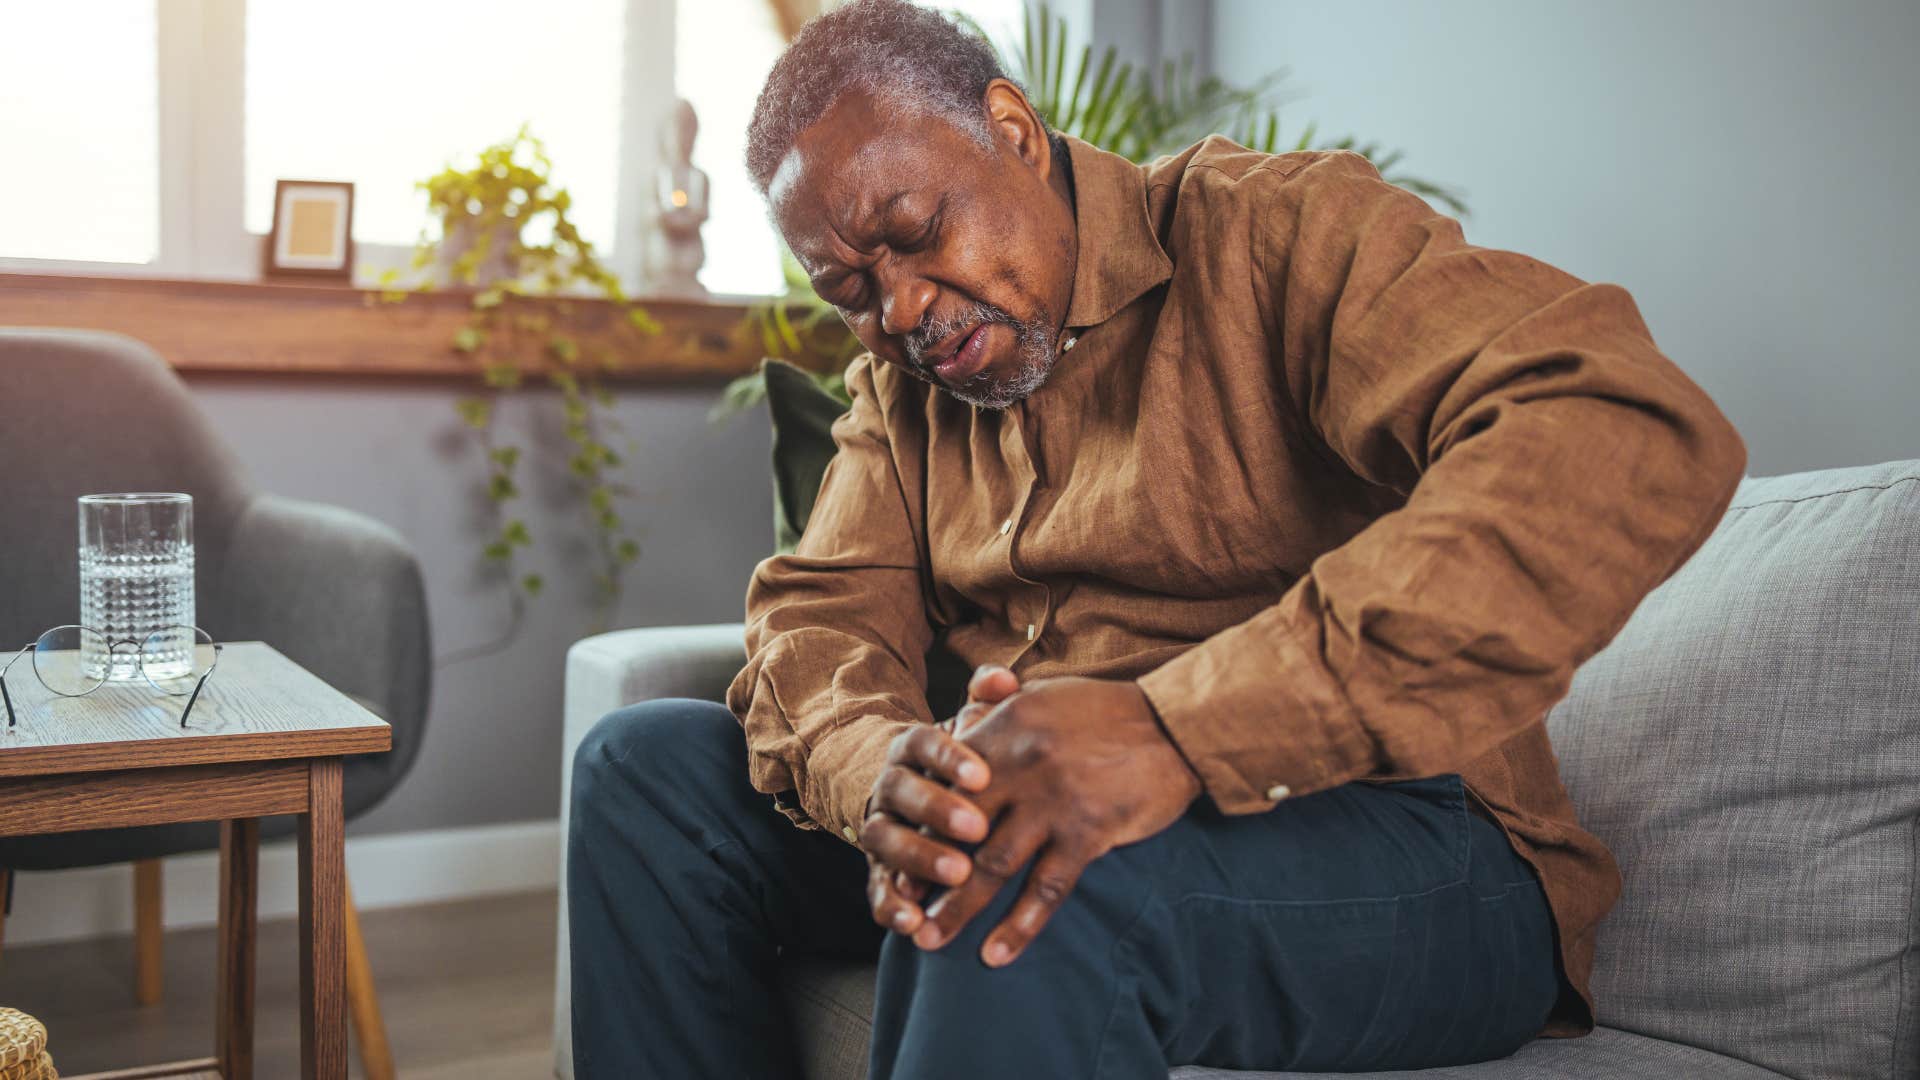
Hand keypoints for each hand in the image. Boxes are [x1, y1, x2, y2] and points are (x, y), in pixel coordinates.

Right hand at [862, 665, 1020, 935]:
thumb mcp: (972, 729)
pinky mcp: (877, 869)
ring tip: (958, 875)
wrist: (909, 790)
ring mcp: (878, 827)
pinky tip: (915, 923)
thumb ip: (986, 702)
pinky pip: (876, 889)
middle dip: (937, 810)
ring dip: (919, 857)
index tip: (982, 775)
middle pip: (902, 792)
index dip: (949, 759)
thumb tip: (1003, 678)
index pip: (923, 743)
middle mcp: (887, 784)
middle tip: (978, 829)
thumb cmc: (960, 762)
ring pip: (885, 840)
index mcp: (910, 747)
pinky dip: (891, 906)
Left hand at [916, 676, 1201, 967]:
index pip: (943, 783)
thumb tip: (958, 727)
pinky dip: (1019, 925)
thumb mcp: (1041, 694)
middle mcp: (1020, 765)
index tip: (895, 857)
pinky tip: (996, 954)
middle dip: (922, 874)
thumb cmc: (1105, 711)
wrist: (1174, 724)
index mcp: (1004, 728)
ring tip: (930, 940)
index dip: (915, 824)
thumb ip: (995, 710)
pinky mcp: (1088, 832)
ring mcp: (1054, 802)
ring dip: (957, 909)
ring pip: (992, 866)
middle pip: (955, 830)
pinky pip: (1047, 888)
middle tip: (900, 909)